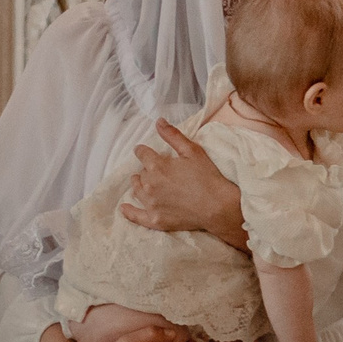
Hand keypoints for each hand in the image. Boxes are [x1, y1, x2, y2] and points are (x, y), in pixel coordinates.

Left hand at [122, 121, 245, 247]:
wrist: (218, 207)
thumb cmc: (208, 177)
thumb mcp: (193, 151)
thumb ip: (173, 136)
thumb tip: (158, 122)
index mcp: (157, 166)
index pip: (142, 154)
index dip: (144, 151)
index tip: (146, 152)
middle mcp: (149, 184)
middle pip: (140, 172)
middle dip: (147, 169)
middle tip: (160, 171)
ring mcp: (151, 203)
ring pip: (137, 189)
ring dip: (140, 184)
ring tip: (147, 184)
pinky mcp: (155, 219)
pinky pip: (135, 216)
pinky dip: (129, 211)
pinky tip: (124, 207)